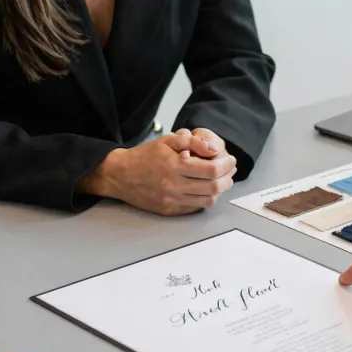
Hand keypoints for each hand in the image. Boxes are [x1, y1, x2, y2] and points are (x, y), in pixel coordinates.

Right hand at [79, 129, 236, 215]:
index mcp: (174, 167)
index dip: (226, 165)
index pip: (211, 170)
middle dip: (227, 179)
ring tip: (220, 180)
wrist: (121, 175)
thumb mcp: (167, 140)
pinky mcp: (169, 210)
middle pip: (213, 187)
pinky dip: (205, 199)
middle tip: (229, 171)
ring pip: (207, 201)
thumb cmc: (145, 156)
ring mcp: (172, 201)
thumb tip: (213, 149)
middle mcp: (174, 186)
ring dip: (219, 191)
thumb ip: (192, 142)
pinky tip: (205, 189)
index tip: (230, 160)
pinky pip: (195, 208)